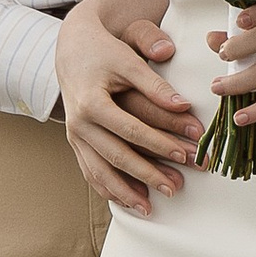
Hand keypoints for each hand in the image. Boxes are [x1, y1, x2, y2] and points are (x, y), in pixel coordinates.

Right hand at [56, 0, 199, 217]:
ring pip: (99, 172)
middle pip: (116, 156)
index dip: (159, 144)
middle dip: (147, 175)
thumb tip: (183, 104)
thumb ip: (155, 83)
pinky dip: (107, 189)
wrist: (71, 48)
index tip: (184, 155)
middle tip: (175, 188)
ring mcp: (74, 136)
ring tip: (149, 209)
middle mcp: (79, 124)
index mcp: (91, 103)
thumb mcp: (129, 60)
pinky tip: (127, 202)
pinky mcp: (75, 142)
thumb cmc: (105, 51)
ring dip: (124, 193)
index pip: (131, 130)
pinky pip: (90, 171)